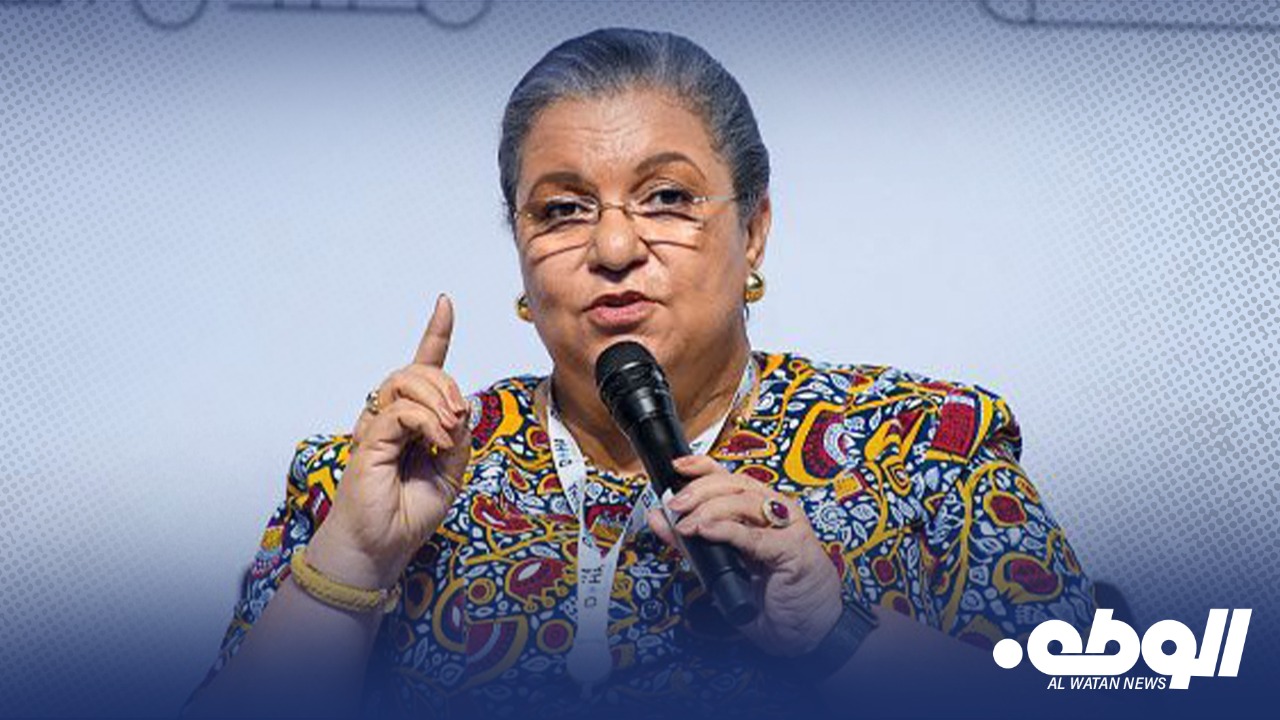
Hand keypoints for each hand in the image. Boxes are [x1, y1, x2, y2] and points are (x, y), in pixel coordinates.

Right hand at [306, 294, 471, 589]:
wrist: (380, 548)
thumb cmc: (408, 514)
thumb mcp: (451, 471)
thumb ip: (458, 436)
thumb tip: (461, 403)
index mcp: (411, 420)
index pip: (422, 367)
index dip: (435, 334)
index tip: (445, 303)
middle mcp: (388, 417)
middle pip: (418, 369)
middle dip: (446, 384)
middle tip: (458, 420)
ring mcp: (375, 426)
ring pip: (407, 380)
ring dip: (437, 399)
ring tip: (447, 432)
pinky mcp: (368, 440)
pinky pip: (401, 410)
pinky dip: (427, 421)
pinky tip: (436, 442)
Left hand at [647, 455, 844, 656]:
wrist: (807, 629)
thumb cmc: (774, 596)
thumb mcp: (722, 565)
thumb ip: (693, 541)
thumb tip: (660, 518)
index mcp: (762, 510)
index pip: (730, 476)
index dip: (702, 466)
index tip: (677, 467)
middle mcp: (777, 512)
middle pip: (735, 484)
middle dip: (700, 489)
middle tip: (676, 504)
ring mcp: (788, 528)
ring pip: (745, 502)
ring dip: (710, 509)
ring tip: (688, 524)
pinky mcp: (794, 549)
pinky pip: (755, 535)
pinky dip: (727, 530)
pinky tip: (708, 531)